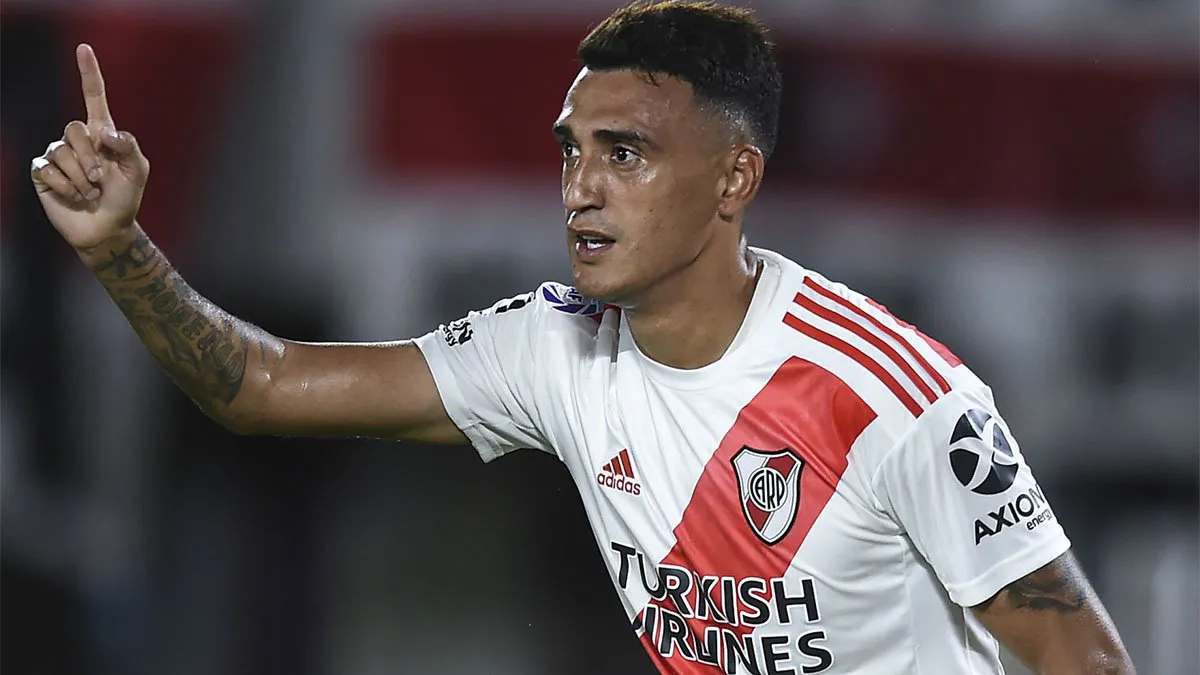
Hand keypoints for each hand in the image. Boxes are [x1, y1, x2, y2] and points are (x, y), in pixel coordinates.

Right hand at [30, 44, 149, 250]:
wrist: (107, 228)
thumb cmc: (125, 198)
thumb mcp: (138, 171)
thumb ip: (128, 146)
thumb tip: (103, 132)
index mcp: (102, 134)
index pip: (93, 97)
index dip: (89, 73)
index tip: (84, 49)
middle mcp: (77, 140)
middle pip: (75, 129)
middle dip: (92, 159)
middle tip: (102, 181)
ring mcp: (58, 155)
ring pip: (62, 153)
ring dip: (81, 179)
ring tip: (90, 194)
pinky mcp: (43, 173)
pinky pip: (48, 170)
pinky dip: (66, 187)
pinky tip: (74, 197)